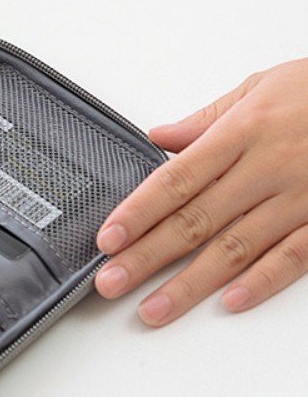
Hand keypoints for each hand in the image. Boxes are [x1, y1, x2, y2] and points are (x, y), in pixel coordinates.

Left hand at [94, 58, 307, 325]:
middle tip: (111, 282)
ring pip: (237, 247)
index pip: (177, 179)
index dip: (139, 212)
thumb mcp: (261, 87)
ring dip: (191, 282)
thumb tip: (160, 137)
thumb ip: (208, 118)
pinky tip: (229, 301)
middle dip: (149, 256)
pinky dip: (262, 281)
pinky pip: (295, 257)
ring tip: (154, 309)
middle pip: (196, 220)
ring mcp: (301, 198)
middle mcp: (268, 168)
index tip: (108, 238)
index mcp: (242, 132)